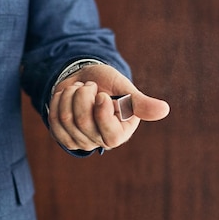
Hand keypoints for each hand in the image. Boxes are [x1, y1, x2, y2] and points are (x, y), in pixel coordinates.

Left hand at [47, 64, 169, 150]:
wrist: (84, 78)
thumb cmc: (108, 84)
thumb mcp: (124, 89)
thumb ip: (140, 102)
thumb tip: (164, 110)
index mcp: (121, 132)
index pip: (110, 134)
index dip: (102, 110)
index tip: (102, 94)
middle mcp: (101, 142)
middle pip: (83, 122)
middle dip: (83, 95)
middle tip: (90, 87)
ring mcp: (81, 141)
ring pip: (66, 119)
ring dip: (70, 95)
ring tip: (79, 90)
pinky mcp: (63, 136)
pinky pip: (54, 120)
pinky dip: (58, 101)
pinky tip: (66, 95)